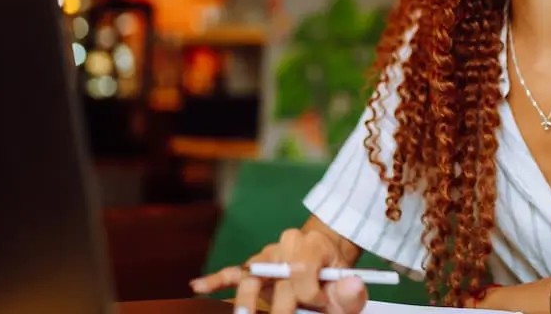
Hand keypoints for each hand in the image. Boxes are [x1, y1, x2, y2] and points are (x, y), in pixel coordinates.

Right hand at [190, 228, 367, 313]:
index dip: (310, 294)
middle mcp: (286, 245)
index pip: (302, 268)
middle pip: (275, 276)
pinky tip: (197, 287)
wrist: (328, 261)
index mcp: (311, 246)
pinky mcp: (254, 267)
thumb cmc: (336, 280)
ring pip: (251, 275)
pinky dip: (215, 280)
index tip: (319, 305)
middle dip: (283, 305)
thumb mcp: (350, 287)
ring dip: (246, 299)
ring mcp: (267, 256)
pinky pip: (232, 272)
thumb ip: (351, 292)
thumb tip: (353, 285)